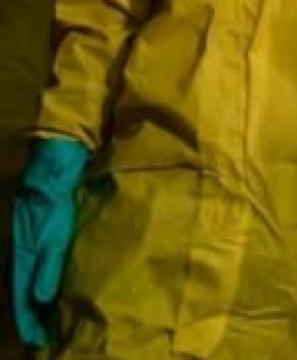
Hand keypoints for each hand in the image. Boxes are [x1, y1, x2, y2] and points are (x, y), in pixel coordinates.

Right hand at [11, 139, 89, 347]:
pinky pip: (26, 271)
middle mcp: (17, 257)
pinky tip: (40, 291)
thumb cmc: (54, 209)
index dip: (28, 321)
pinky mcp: (28, 240)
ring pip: (20, 284)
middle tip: (38, 336)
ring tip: (40, 321)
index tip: (36, 340)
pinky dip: (30, 287)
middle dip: (27, 318)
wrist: (47, 179)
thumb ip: (47, 269)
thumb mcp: (55, 240)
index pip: (21, 300)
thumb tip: (41, 300)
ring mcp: (21, 248)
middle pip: (18, 295)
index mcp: (21, 260)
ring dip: (28, 304)